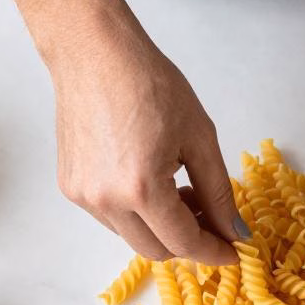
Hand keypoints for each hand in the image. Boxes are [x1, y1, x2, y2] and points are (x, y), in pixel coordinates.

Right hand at [52, 30, 245, 263]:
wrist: (93, 53)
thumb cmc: (148, 82)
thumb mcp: (199, 136)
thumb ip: (218, 191)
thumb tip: (234, 230)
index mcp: (142, 189)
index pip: (184, 242)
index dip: (213, 250)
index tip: (232, 250)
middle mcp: (106, 201)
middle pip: (157, 250)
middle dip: (188, 240)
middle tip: (209, 214)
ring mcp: (83, 197)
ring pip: (132, 236)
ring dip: (161, 227)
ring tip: (179, 191)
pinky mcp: (70, 187)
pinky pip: (110, 218)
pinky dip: (136, 212)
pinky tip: (150, 182)